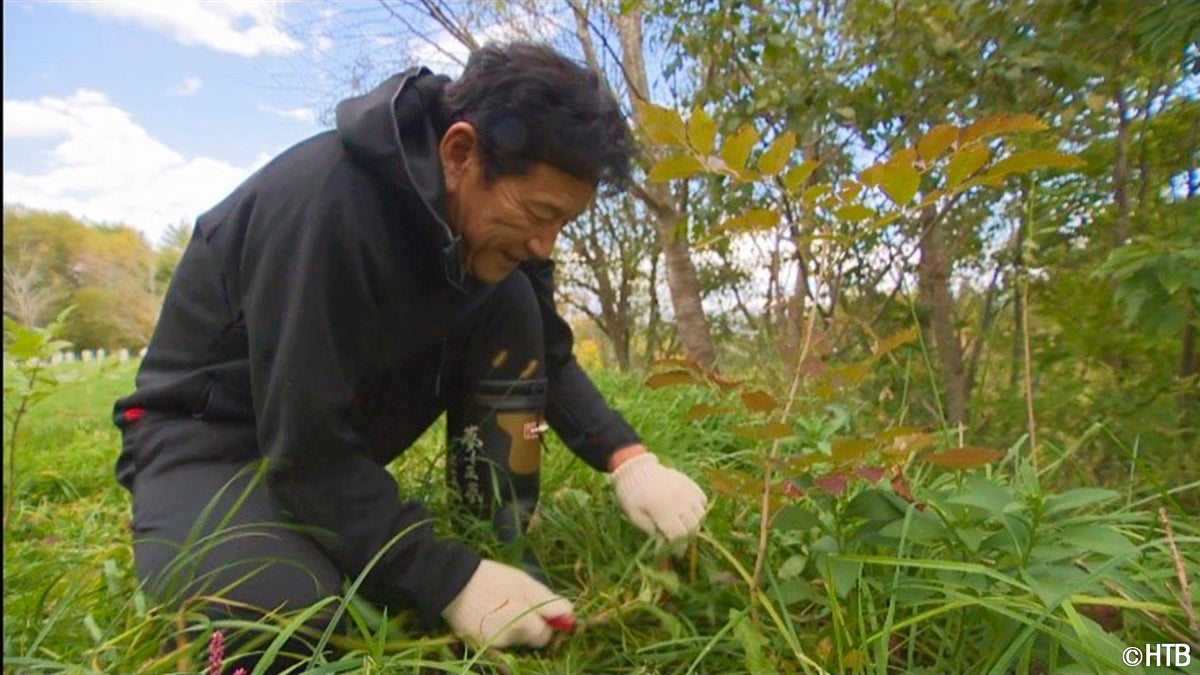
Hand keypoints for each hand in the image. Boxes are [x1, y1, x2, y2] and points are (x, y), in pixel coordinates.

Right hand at [442, 559, 574, 648]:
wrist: (451, 582)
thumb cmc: (492, 579)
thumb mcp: (523, 583)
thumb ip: (548, 602)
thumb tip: (571, 615)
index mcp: (522, 624)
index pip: (545, 636)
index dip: (546, 622)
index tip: (540, 608)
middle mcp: (508, 641)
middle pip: (530, 640)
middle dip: (530, 625)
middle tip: (519, 602)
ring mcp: (491, 645)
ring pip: (514, 640)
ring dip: (514, 626)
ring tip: (501, 604)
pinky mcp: (478, 644)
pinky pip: (499, 640)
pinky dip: (499, 629)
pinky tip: (489, 613)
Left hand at [611, 453, 707, 543]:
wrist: (634, 469)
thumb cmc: (630, 496)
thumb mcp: (635, 517)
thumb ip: (652, 532)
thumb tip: (665, 548)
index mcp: (662, 509)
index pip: (678, 535)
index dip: (678, 547)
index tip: (675, 553)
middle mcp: (678, 499)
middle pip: (692, 526)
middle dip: (686, 537)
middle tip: (677, 540)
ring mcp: (685, 489)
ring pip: (700, 514)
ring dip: (694, 524)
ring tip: (682, 525)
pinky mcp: (689, 482)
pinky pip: (702, 500)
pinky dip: (699, 509)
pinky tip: (688, 512)